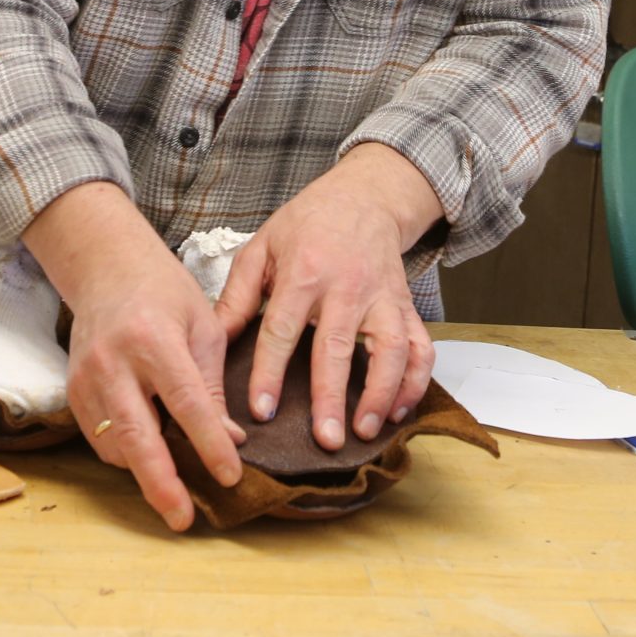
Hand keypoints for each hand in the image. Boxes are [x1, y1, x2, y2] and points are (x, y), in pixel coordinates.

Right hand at [22, 181, 243, 531]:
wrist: (106, 268)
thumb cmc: (164, 292)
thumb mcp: (202, 327)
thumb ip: (213, 385)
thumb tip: (228, 440)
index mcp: (154, 340)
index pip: (187, 403)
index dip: (209, 444)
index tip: (230, 474)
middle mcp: (114, 362)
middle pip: (137, 437)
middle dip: (161, 484)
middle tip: (183, 519)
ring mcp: (86, 379)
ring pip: (114, 445)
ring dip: (146, 470)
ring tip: (176, 485)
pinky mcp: (72, 392)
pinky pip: (99, 439)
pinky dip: (126, 454)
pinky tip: (150, 454)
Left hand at [214, 143, 442, 451]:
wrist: (363, 197)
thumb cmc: (306, 224)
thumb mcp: (262, 247)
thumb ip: (237, 296)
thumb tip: (214, 342)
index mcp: (303, 273)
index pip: (282, 329)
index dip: (270, 372)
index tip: (263, 410)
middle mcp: (346, 287)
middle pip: (338, 346)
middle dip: (331, 396)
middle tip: (324, 439)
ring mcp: (382, 297)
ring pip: (390, 349)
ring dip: (381, 392)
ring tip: (366, 430)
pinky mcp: (406, 305)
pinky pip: (421, 346)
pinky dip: (416, 381)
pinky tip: (399, 410)